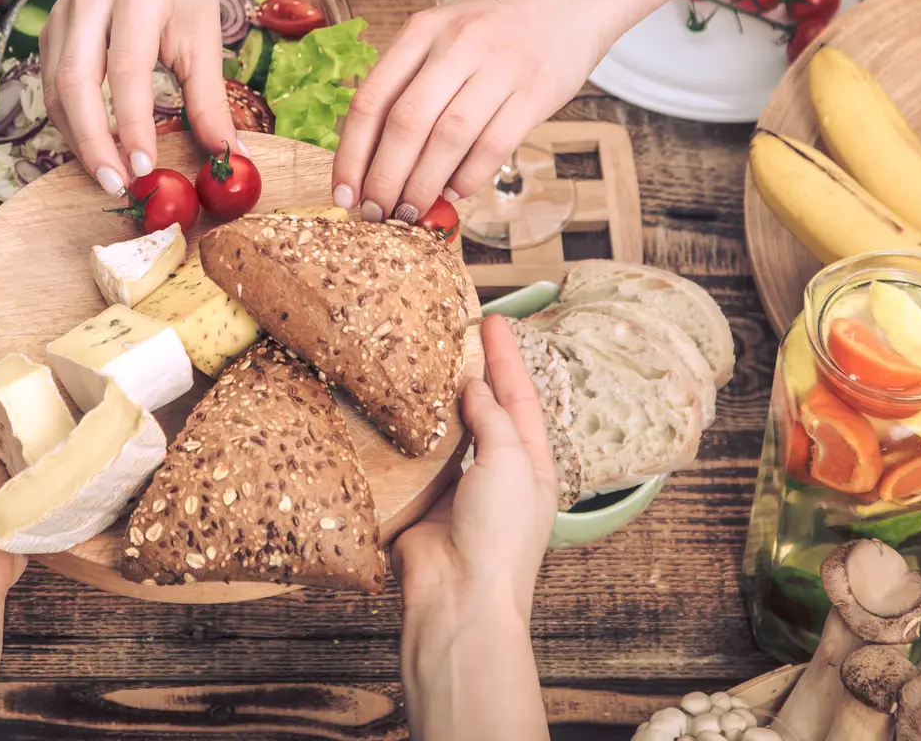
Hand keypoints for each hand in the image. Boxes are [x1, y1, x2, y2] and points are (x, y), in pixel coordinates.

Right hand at [39, 0, 236, 194]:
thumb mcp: (206, 31)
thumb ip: (210, 97)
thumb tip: (230, 155)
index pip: (127, 68)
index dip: (133, 124)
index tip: (146, 169)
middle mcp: (92, 0)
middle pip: (76, 81)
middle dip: (93, 142)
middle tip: (116, 186)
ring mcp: (62, 14)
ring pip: (56, 89)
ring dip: (78, 140)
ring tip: (107, 177)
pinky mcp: (48, 30)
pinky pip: (51, 86)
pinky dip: (70, 124)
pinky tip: (93, 148)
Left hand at [332, 0, 610, 219]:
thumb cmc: (497, 26)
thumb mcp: (443, 35)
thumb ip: (411, 83)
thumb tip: (374, 159)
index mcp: (422, 30)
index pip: (371, 99)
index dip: (351, 154)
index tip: (342, 193)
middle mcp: (458, 44)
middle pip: (406, 122)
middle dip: (384, 178)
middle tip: (376, 212)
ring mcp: (500, 67)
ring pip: (449, 138)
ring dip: (423, 185)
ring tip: (410, 213)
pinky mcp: (536, 92)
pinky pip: (494, 146)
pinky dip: (468, 178)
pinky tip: (455, 192)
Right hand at [394, 314, 557, 621]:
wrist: (458, 599)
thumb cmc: (499, 536)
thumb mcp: (511, 462)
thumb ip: (492, 419)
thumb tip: (474, 387)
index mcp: (531, 465)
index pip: (520, 398)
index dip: (507, 358)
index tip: (493, 320)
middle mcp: (495, 474)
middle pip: (482, 410)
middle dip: (470, 371)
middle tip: (453, 329)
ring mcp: (455, 488)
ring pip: (444, 431)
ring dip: (433, 398)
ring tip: (419, 357)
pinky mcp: (417, 502)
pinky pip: (409, 458)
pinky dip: (402, 432)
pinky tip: (389, 405)